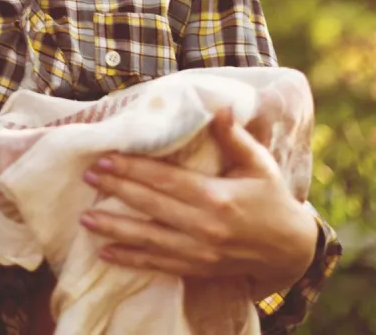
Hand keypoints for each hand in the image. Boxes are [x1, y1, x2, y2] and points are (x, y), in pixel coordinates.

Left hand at [79, 107, 318, 298]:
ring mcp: (200, 252)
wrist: (290, 249)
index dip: (133, 170)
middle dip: (116, 191)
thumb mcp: (259, 164)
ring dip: (114, 229)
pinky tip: (106, 253)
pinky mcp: (198, 269)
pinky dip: (131, 260)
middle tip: (87, 177)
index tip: (105, 159)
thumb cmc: (272, 199)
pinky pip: (158, 265)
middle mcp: (205, 227)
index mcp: (218, 198)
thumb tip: (218, 107)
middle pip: (151, 206)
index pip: (166, 180)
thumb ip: (234, 137)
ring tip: (85, 219)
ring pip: (148, 239)